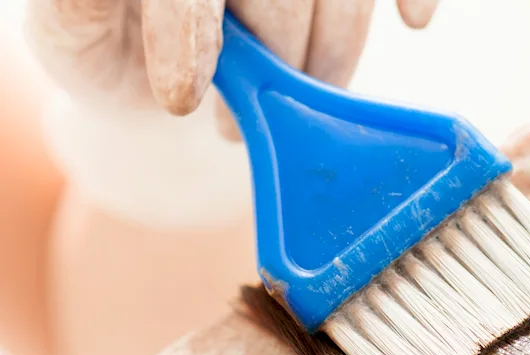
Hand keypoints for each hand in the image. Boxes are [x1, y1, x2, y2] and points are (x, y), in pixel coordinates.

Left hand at [25, 0, 438, 135]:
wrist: (171, 64)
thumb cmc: (118, 48)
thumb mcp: (75, 36)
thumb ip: (79, 8)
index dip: (187, 31)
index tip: (184, 98)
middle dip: (274, 60)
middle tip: (238, 127)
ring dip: (332, 57)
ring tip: (299, 102)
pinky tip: (413, 21)